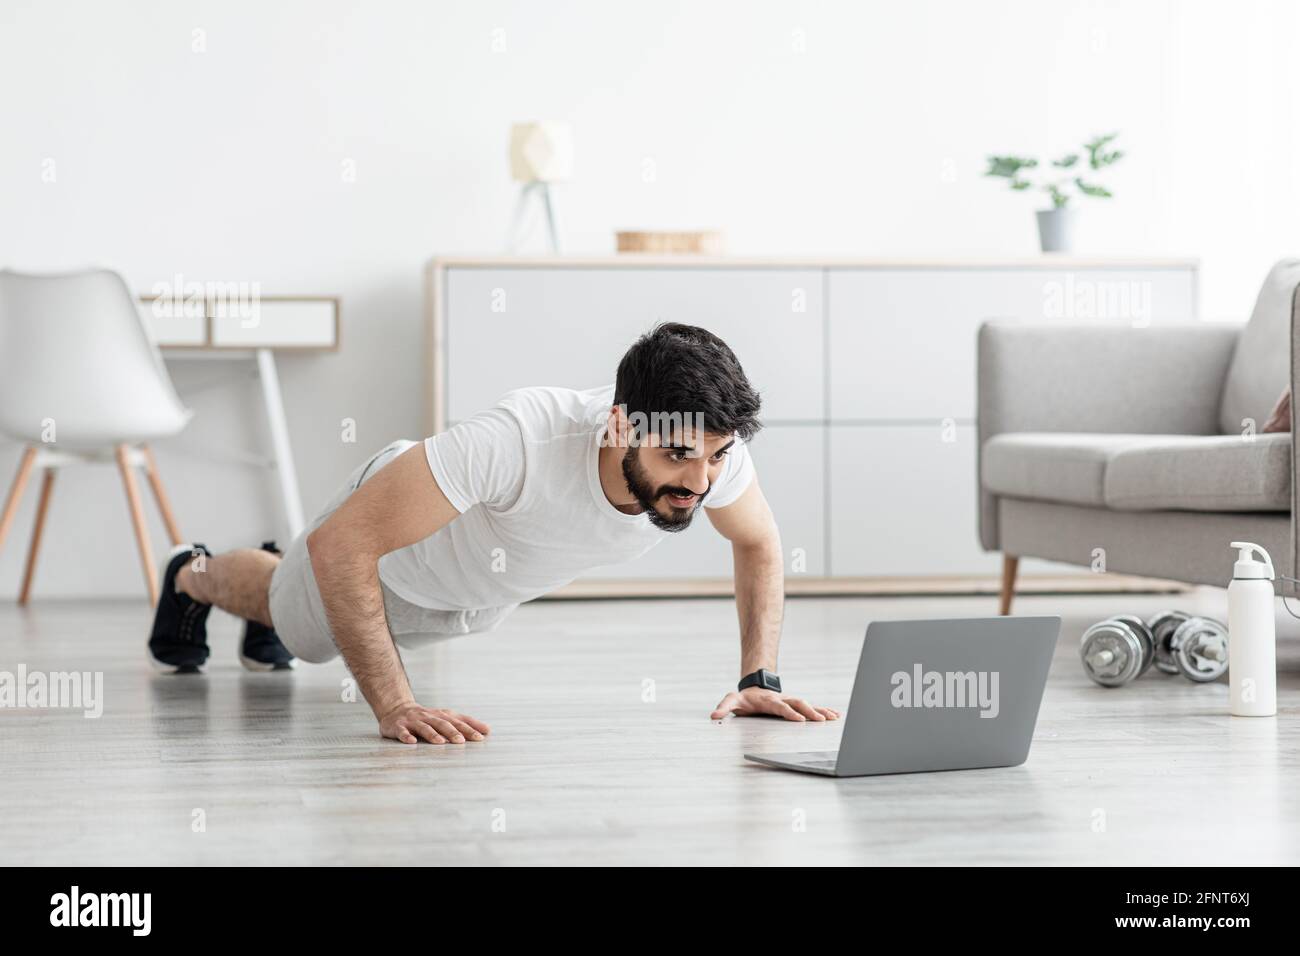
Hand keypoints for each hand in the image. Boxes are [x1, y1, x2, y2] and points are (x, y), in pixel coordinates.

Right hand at [379, 702, 490, 744]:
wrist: (397, 709)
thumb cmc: (428, 718)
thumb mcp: (446, 718)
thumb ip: (465, 724)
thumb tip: (488, 730)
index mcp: (442, 715)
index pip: (458, 720)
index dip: (470, 727)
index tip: (482, 736)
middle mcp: (430, 717)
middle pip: (443, 724)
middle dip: (453, 732)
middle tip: (462, 741)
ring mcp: (414, 721)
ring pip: (424, 727)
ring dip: (432, 735)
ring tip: (441, 742)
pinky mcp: (399, 727)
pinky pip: (403, 732)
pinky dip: (407, 736)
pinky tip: (412, 742)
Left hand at [710, 687, 840, 721]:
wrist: (754, 689)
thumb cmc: (744, 699)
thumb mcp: (732, 701)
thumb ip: (723, 708)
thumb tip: (713, 716)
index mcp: (769, 700)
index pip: (780, 707)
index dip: (789, 713)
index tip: (799, 720)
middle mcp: (782, 699)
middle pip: (798, 704)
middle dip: (809, 712)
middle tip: (819, 720)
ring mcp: (790, 701)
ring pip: (808, 704)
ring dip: (820, 711)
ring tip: (833, 717)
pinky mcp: (795, 705)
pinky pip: (811, 707)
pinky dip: (823, 710)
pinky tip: (835, 716)